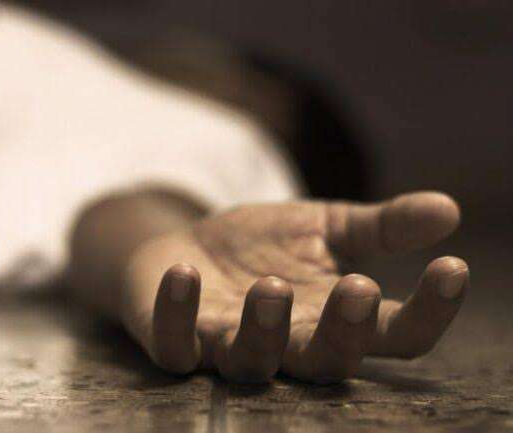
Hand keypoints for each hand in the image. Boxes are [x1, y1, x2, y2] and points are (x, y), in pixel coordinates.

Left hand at [121, 191, 468, 382]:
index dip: (429, 311)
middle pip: (326, 362)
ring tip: (273, 286)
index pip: (394, 335)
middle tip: (361, 288)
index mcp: (330, 319)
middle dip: (345, 332)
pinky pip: (175, 343)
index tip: (451, 268)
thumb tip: (447, 208)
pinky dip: (177, 314)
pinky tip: (185, 273)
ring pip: (252, 362)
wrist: (188, 246)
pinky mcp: (177, 337)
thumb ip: (379, 226)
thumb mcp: (324, 227)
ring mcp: (228, 345)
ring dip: (263, 329)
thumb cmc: (262, 246)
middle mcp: (286, 344)